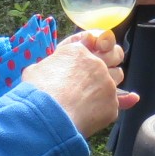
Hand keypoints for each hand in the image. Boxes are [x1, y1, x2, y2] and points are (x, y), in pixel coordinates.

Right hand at [21, 29, 137, 134]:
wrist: (49, 116)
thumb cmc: (38, 93)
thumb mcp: (37, 69)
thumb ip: (51, 65)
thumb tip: (51, 68)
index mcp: (77, 50)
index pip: (96, 38)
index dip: (98, 45)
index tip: (98, 49)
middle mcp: (96, 63)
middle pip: (116, 55)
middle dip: (113, 59)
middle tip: (102, 69)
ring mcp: (107, 84)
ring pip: (117, 78)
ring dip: (109, 83)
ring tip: (93, 95)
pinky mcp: (112, 105)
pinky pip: (114, 104)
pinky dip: (107, 108)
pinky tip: (98, 112)